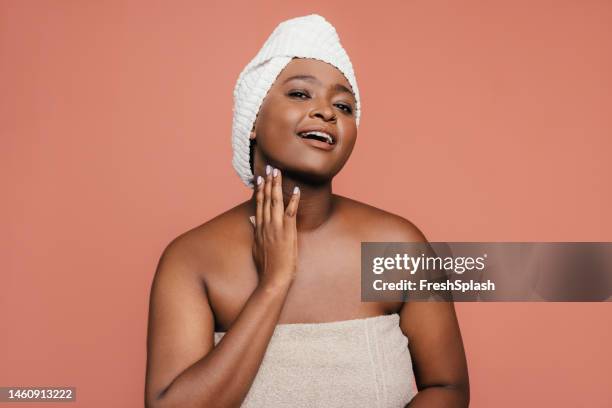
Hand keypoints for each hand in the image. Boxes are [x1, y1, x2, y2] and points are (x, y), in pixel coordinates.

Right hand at [250, 165, 299, 288]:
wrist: (273, 278)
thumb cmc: (266, 265)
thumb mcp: (256, 246)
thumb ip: (254, 230)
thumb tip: (251, 219)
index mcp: (259, 227)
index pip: (259, 204)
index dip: (260, 190)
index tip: (260, 178)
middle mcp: (266, 224)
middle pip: (266, 199)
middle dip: (268, 182)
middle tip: (270, 168)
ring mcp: (276, 227)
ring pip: (276, 202)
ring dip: (277, 186)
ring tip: (278, 172)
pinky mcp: (287, 232)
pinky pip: (291, 212)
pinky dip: (293, 200)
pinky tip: (296, 190)